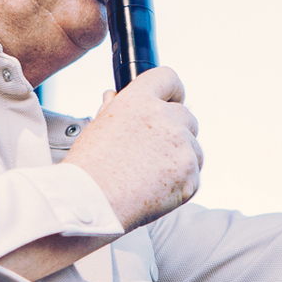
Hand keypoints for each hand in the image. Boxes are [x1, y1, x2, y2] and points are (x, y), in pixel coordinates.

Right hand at [63, 66, 203, 230]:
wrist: (91, 204)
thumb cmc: (87, 169)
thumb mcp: (96, 128)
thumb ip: (114, 109)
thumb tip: (114, 97)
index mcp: (138, 100)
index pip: (167, 77)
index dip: (172, 91)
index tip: (172, 100)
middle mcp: (164, 117)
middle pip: (186, 116)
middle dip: (176, 132)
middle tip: (153, 154)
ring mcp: (181, 146)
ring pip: (194, 148)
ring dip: (180, 160)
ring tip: (150, 177)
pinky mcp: (190, 174)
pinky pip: (193, 176)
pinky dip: (180, 185)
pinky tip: (155, 192)